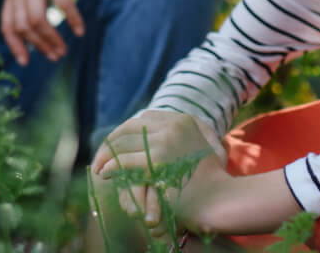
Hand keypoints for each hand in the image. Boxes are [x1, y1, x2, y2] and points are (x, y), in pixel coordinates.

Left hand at [0, 0, 82, 65]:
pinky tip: (79, 30)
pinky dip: (70, 19)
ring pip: (38, 18)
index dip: (15, 45)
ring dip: (52, 37)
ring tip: (65, 48)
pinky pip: (60, 2)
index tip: (27, 62)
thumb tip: (30, 30)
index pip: (7, 24)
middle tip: (55, 56)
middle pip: (24, 26)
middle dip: (39, 45)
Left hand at [92, 110, 224, 236]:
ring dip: (106, 156)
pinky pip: (125, 161)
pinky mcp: (158, 160)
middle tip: (99, 158)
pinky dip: (111, 167)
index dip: (122, 133)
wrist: (221, 199)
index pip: (142, 120)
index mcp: (183, 120)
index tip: (113, 146)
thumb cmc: (211, 180)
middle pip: (129, 128)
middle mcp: (174, 124)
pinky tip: (105, 173)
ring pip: (124, 144)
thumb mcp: (200, 147)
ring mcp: (166, 141)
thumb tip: (156, 131)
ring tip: (98, 168)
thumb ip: (181, 137)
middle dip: (110, 144)